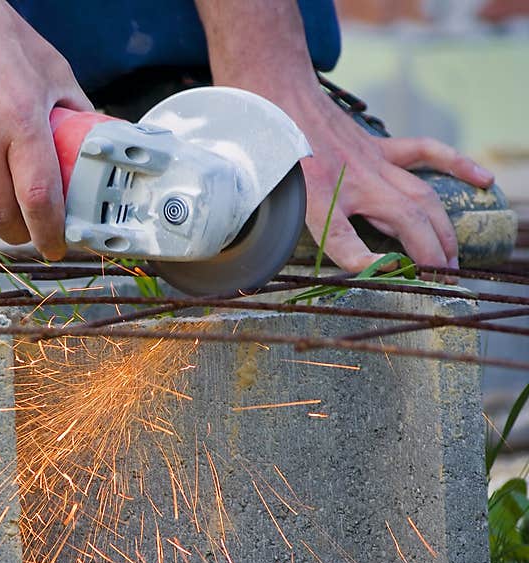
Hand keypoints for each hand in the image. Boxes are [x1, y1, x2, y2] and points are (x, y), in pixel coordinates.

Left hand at [196, 0, 493, 272]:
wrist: (274, 97)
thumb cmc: (267, 152)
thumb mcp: (265, 197)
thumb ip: (278, 229)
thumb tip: (282, 260)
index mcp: (322, 198)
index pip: (347, 243)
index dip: (367, 265)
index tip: (390, 279)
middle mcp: (355, 182)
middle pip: (405, 222)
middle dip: (427, 255)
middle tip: (439, 281)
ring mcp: (372, 162)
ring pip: (421, 198)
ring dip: (441, 230)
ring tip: (452, 259)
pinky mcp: (377, 147)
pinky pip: (424, 154)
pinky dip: (455, 166)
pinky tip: (481, 181)